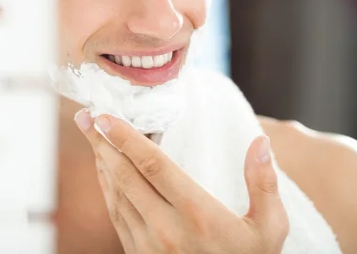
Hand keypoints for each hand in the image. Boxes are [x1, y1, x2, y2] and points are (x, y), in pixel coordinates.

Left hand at [74, 111, 288, 253]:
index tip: (107, 117)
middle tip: (86, 116)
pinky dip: (107, 188)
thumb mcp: (270, 228)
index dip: (126, 138)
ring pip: (116, 195)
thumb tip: (260, 142)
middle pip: (125, 176)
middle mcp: (166, 229)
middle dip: (102, 143)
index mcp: (197, 214)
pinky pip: (117, 215)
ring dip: (102, 163)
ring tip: (92, 137)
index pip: (153, 166)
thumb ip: (264, 184)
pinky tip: (105, 172)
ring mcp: (149, 245)